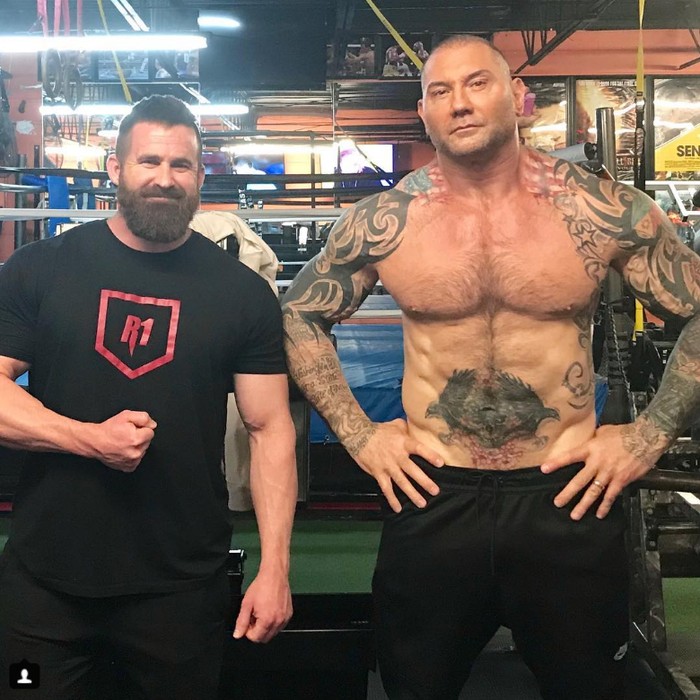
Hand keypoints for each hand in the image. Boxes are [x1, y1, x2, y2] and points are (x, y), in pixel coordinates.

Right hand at [91, 410, 156, 471]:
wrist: (94, 441)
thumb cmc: (108, 430)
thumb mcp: (126, 416)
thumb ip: (143, 418)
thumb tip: (153, 425)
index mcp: (136, 439)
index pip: (150, 432)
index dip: (141, 428)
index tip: (132, 429)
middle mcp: (135, 452)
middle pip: (147, 442)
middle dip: (140, 437)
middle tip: (127, 435)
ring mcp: (132, 461)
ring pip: (143, 451)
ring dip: (136, 446)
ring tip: (124, 442)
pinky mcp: (128, 467)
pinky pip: (137, 460)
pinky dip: (132, 455)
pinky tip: (124, 450)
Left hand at [233, 569, 291, 642]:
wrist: (275, 574)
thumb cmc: (262, 586)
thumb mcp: (247, 604)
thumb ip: (241, 621)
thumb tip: (237, 634)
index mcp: (266, 620)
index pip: (255, 638)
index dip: (248, 631)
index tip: (248, 621)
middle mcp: (278, 621)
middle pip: (264, 638)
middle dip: (257, 631)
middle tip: (254, 617)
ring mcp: (285, 618)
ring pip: (273, 633)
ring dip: (266, 627)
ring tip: (262, 612)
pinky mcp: (289, 614)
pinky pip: (280, 625)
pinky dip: (274, 622)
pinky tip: (270, 610)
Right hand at [353, 418, 443, 511]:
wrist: (358, 435)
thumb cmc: (379, 430)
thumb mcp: (395, 424)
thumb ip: (408, 427)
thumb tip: (418, 426)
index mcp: (403, 443)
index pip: (419, 449)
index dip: (430, 455)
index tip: (441, 463)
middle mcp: (397, 456)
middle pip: (412, 470)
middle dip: (424, 481)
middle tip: (435, 491)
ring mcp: (387, 466)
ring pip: (401, 482)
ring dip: (412, 493)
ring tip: (422, 503)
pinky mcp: (378, 473)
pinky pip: (386, 488)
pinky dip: (392, 499)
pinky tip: (398, 508)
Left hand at [541, 423, 660, 519]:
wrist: (646, 437)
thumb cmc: (625, 432)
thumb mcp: (603, 431)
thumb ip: (592, 439)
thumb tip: (585, 441)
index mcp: (591, 448)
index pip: (569, 456)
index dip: (556, 463)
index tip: (544, 469)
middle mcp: (598, 462)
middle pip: (579, 480)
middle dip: (567, 493)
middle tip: (558, 502)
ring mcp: (609, 473)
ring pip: (593, 492)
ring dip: (583, 505)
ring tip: (574, 514)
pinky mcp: (621, 480)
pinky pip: (611, 495)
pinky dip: (605, 506)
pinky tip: (599, 514)